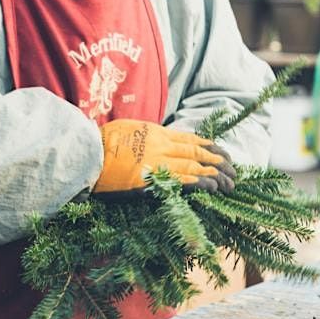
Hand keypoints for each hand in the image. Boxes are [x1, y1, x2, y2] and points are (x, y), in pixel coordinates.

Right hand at [94, 120, 234, 193]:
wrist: (85, 155)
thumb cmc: (100, 144)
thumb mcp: (127, 131)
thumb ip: (146, 136)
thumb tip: (159, 139)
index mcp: (156, 132)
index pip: (191, 139)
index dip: (210, 146)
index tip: (223, 153)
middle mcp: (161, 144)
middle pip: (199, 152)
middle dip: (219, 161)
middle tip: (234, 169)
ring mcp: (158, 162)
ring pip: (196, 166)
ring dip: (217, 174)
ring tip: (230, 182)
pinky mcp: (153, 180)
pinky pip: (183, 180)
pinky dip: (202, 183)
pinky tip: (214, 187)